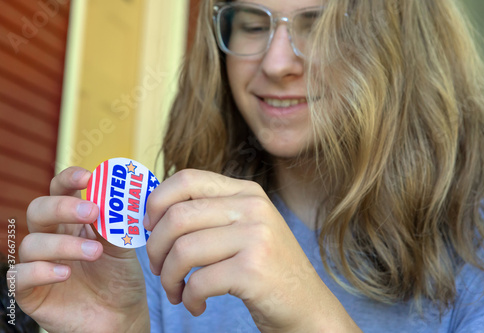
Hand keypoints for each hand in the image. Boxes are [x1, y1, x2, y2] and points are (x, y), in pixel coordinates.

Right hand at [10, 167, 149, 332]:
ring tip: (95, 253)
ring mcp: (39, 264)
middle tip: (92, 212)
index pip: (61, 191)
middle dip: (63, 207)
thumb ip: (117, 222)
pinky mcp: (30, 292)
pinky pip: (18, 276)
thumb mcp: (123, 246)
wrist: (122, 318)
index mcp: (73, 222)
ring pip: (31, 242)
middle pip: (39, 210)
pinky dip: (40, 271)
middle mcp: (52, 238)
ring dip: (64, 244)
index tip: (88, 176)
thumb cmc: (121, 278)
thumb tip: (115, 193)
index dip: (68, 179)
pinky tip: (65, 273)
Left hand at [145, 169, 359, 331]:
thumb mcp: (243, 228)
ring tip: (176, 291)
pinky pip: (199, 282)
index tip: (149, 227)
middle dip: (155, 247)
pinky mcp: (254, 269)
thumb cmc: (265, 268)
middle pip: (177, 216)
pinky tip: (196, 305)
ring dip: (169, 278)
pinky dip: (189, 298)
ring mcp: (256, 236)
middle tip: (158, 269)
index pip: (187, 179)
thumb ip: (208, 214)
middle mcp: (253, 207)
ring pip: (183, 250)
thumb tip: (152, 214)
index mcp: (246, 191)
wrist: (306, 305)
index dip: (157, 202)